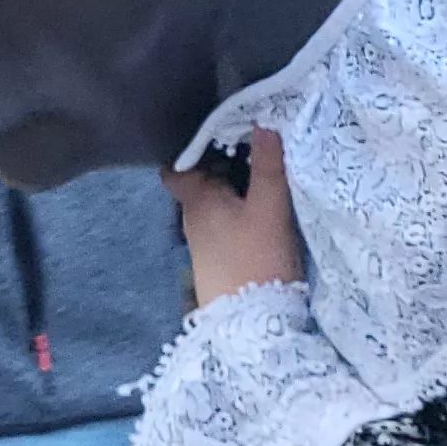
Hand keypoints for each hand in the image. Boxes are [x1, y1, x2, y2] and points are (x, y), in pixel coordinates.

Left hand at [163, 129, 302, 306]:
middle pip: (201, 179)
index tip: (219, 129)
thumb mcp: (270, 209)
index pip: (177, 165)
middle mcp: (192, 217)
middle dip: (223, 161)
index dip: (193, 146)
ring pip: (215, 200)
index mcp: (195, 200)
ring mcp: (204, 239)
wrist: (253, 322)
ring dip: (235, 185)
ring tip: (265, 168)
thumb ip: (267, 166)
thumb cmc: (256, 260)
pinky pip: (225, 219)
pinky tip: (262, 205)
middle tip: (255, 142)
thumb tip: (262, 123)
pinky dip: (239, 207)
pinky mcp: (219, 256)